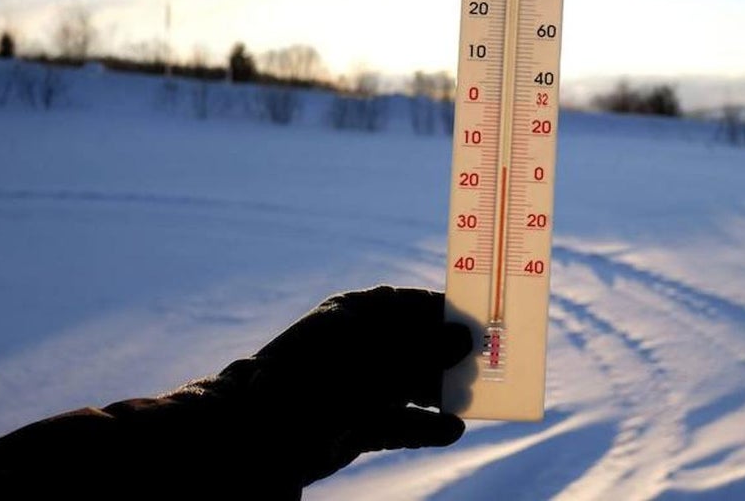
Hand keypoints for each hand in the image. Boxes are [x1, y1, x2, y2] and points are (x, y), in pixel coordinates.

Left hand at [195, 285, 472, 486]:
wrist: (256, 440)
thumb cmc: (317, 384)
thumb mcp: (376, 363)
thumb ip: (423, 351)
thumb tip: (465, 338)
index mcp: (354, 315)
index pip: (408, 304)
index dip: (444, 311)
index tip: (480, 319)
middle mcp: (357, 347)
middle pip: (413, 345)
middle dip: (448, 355)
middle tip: (489, 362)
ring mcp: (355, 387)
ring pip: (409, 385)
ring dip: (440, 392)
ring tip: (477, 397)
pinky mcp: (354, 425)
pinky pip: (398, 422)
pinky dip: (424, 426)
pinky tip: (452, 429)